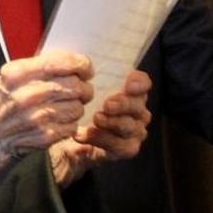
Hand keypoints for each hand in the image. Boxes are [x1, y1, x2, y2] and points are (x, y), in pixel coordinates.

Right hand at [0, 50, 94, 184]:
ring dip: (77, 106)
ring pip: (77, 107)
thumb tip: (64, 63)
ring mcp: (37, 118)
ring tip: (68, 106)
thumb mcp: (3, 80)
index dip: (80, 64)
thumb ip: (30, 70)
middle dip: (84, 87)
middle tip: (82, 89)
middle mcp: (28, 95)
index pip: (60, 62)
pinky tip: (60, 121)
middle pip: (74, 85)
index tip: (85, 68)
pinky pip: (72, 126)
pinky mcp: (44, 137)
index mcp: (17, 75)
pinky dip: (71, 123)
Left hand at [49, 70, 152, 187]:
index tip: (127, 86)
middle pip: (138, 105)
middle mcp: (138, 111)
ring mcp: (136, 131)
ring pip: (130, 126)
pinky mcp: (128, 148)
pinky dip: (101, 139)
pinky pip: (120, 145)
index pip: (143, 83)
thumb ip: (84, 76)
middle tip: (107, 105)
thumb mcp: (79, 89)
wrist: (69, 139)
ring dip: (112, 123)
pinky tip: (83, 135)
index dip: (139, 83)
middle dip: (123, 105)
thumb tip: (80, 64)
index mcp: (131, 92)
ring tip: (96, 119)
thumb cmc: (79, 107)